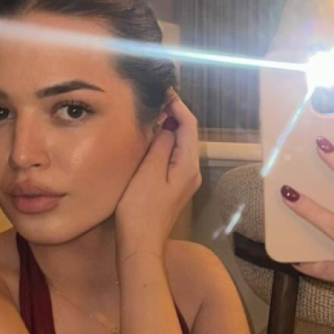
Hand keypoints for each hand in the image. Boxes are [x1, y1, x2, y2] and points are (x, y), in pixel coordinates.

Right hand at [114, 92, 201, 255]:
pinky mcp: (175, 187)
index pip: (190, 125)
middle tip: (153, 98)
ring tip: (150, 112)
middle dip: (174, 113)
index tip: (162, 91)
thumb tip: (167, 124)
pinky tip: (150, 138)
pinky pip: (174, 156)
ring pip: (180, 145)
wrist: (140, 243)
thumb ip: (160, 145)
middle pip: (188, 133)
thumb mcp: (148, 172)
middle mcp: (192, 172)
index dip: (178, 105)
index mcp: (188, 166)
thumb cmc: (140, 209)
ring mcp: (185, 181)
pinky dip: (165, 142)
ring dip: (169, 127)